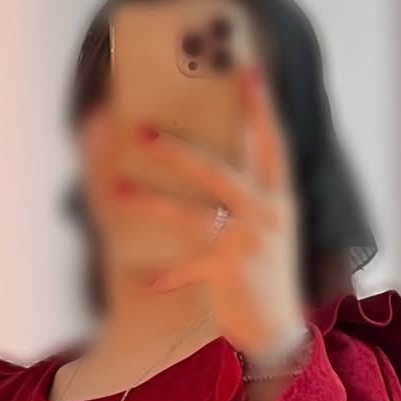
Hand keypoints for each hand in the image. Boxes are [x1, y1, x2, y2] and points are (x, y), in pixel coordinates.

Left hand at [117, 66, 306, 359]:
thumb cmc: (270, 278)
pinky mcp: (227, 272)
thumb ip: (254, 198)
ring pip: (190, 214)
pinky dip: (169, 277)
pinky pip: (187, 269)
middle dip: (177, 151)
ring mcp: (246, 243)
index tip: (249, 69)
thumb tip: (219, 166)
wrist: (282, 332)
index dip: (261, 107)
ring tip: (118, 188)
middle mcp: (266, 215)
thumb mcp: (273, 231)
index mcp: (280, 199)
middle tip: (142, 131)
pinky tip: (151, 282)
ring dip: (150, 202)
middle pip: (217, 172)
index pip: (273, 144)